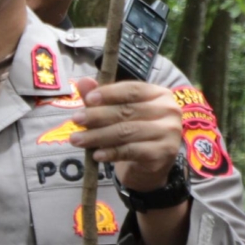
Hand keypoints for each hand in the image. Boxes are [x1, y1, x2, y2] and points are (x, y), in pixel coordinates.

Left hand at [71, 78, 183, 193]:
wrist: (150, 163)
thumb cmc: (132, 131)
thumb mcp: (116, 112)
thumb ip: (101, 98)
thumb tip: (83, 81)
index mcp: (159, 94)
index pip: (133, 89)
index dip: (109, 93)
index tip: (88, 99)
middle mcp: (169, 110)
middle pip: (127, 110)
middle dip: (97, 115)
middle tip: (75, 120)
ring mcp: (169, 132)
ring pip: (127, 131)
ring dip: (98, 136)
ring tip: (76, 139)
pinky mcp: (164, 152)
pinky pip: (132, 150)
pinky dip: (111, 152)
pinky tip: (95, 155)